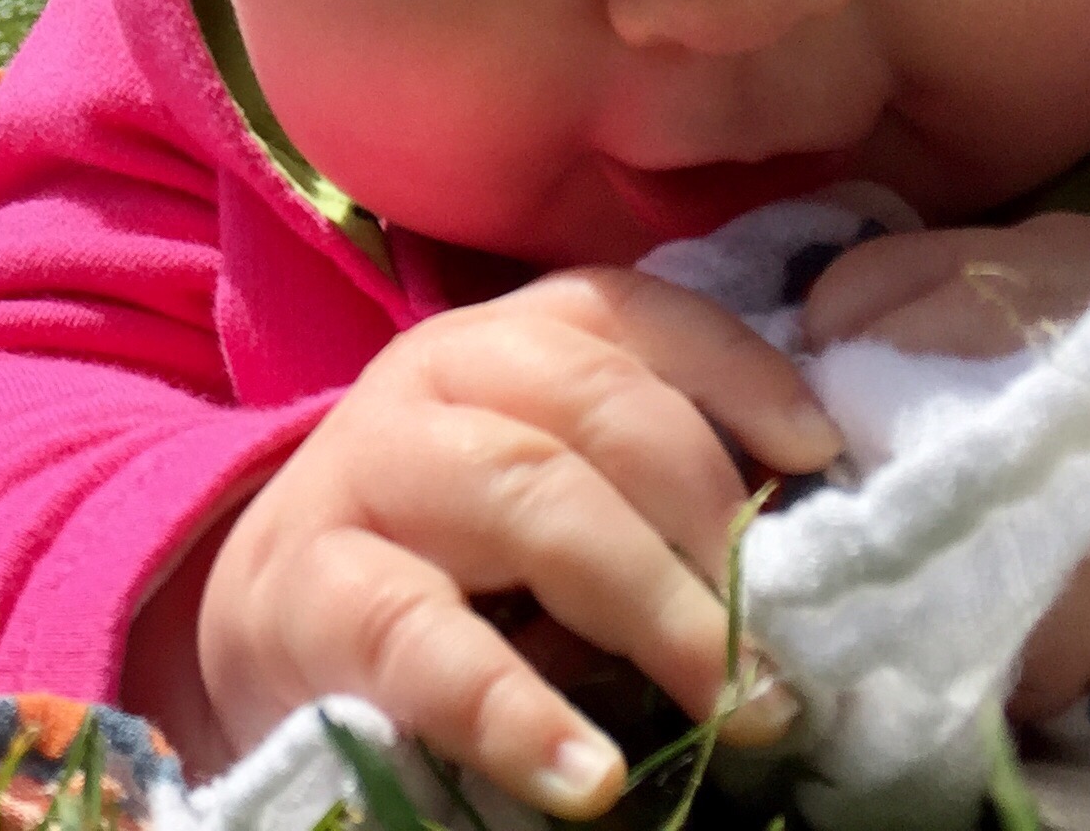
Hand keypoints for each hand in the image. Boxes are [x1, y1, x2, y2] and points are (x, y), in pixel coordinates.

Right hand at [147, 271, 840, 815]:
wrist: (267, 628)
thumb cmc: (451, 565)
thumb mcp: (553, 502)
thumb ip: (651, 498)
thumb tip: (810, 555)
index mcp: (506, 344)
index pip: (630, 313)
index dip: (736, 368)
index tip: (822, 453)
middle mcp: (432, 378)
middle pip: (595, 404)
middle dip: (708, 518)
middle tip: (788, 642)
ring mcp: (363, 475)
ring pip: (524, 491)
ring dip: (648, 601)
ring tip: (728, 703)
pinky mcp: (306, 593)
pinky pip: (421, 636)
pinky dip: (515, 708)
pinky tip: (592, 776)